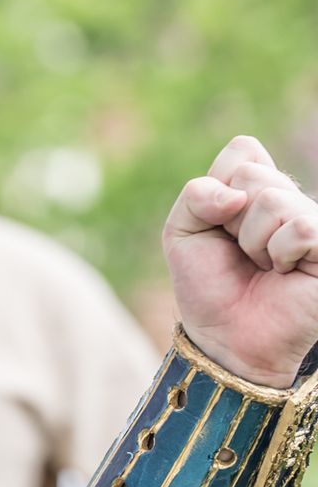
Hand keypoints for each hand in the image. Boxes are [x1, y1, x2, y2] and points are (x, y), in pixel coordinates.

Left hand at [166, 135, 317, 386]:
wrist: (225, 336)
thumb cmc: (208, 284)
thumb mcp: (183, 231)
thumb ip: (196, 195)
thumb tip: (236, 195)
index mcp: (260, 188)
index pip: (244, 150)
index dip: (218, 189)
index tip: (218, 225)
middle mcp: (293, 200)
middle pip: (254, 174)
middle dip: (231, 219)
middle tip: (240, 252)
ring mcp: (315, 223)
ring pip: (274, 200)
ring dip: (252, 240)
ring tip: (263, 265)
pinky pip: (303, 228)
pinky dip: (280, 252)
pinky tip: (284, 272)